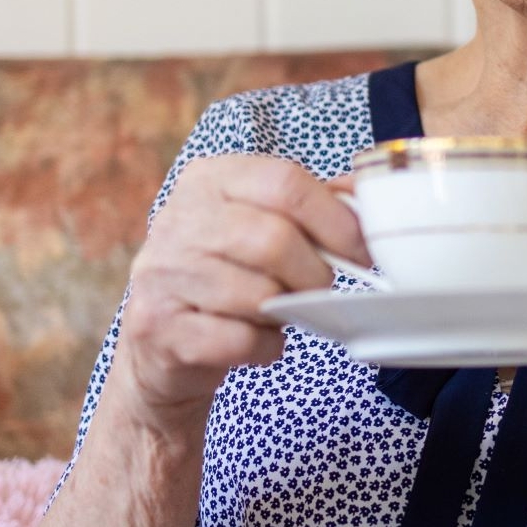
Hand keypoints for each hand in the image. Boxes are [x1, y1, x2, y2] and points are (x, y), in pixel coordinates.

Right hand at [111, 156, 369, 426]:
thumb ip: (312, 204)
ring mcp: (162, 272)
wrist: (161, 342)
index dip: (336, 220)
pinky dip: (265, 347)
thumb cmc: (226, 274)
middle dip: (314, 273)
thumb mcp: (260, 224)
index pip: (285, 182)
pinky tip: (258, 339)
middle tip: (318, 287)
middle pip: (275, 239)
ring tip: (278, 311)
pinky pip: (239, 339)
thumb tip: (369, 191)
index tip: (361, 250)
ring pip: (257, 294)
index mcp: (209, 179)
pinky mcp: (157, 326)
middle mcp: (178, 218)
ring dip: (285, 312)